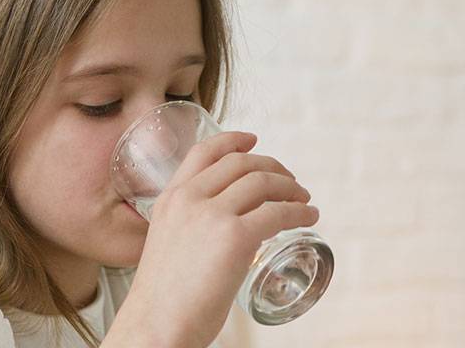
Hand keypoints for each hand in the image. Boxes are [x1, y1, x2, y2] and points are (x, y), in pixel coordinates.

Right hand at [105, 131, 317, 346]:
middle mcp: (190, 199)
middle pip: (242, 164)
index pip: (204, 151)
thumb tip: (218, 233)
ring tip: (304, 200)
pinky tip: (309, 217)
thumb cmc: (163, 299)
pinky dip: (300, 211)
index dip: (234, 140)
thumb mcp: (167, 244)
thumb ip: (189, 228)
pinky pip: (279, 213)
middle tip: (290, 182)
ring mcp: (213, 216)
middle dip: (274, 168)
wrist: (156, 324)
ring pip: (264, 183)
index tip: (253, 139)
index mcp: (170, 198)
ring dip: (292, 188)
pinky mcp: (236, 238)